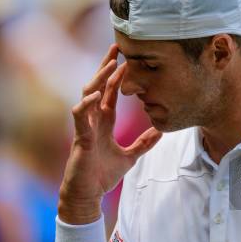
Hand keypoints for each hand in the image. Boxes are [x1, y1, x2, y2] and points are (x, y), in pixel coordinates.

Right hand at [58, 44, 161, 223]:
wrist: (88, 194)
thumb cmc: (102, 174)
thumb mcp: (130, 157)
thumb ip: (144, 143)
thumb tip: (161, 132)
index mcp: (104, 121)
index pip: (111, 91)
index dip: (118, 74)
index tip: (128, 57)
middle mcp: (94, 119)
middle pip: (99, 85)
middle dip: (106, 66)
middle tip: (117, 47)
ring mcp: (85, 126)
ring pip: (88, 94)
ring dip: (98, 79)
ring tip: (109, 64)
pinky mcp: (79, 137)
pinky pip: (80, 115)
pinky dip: (87, 104)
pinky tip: (97, 95)